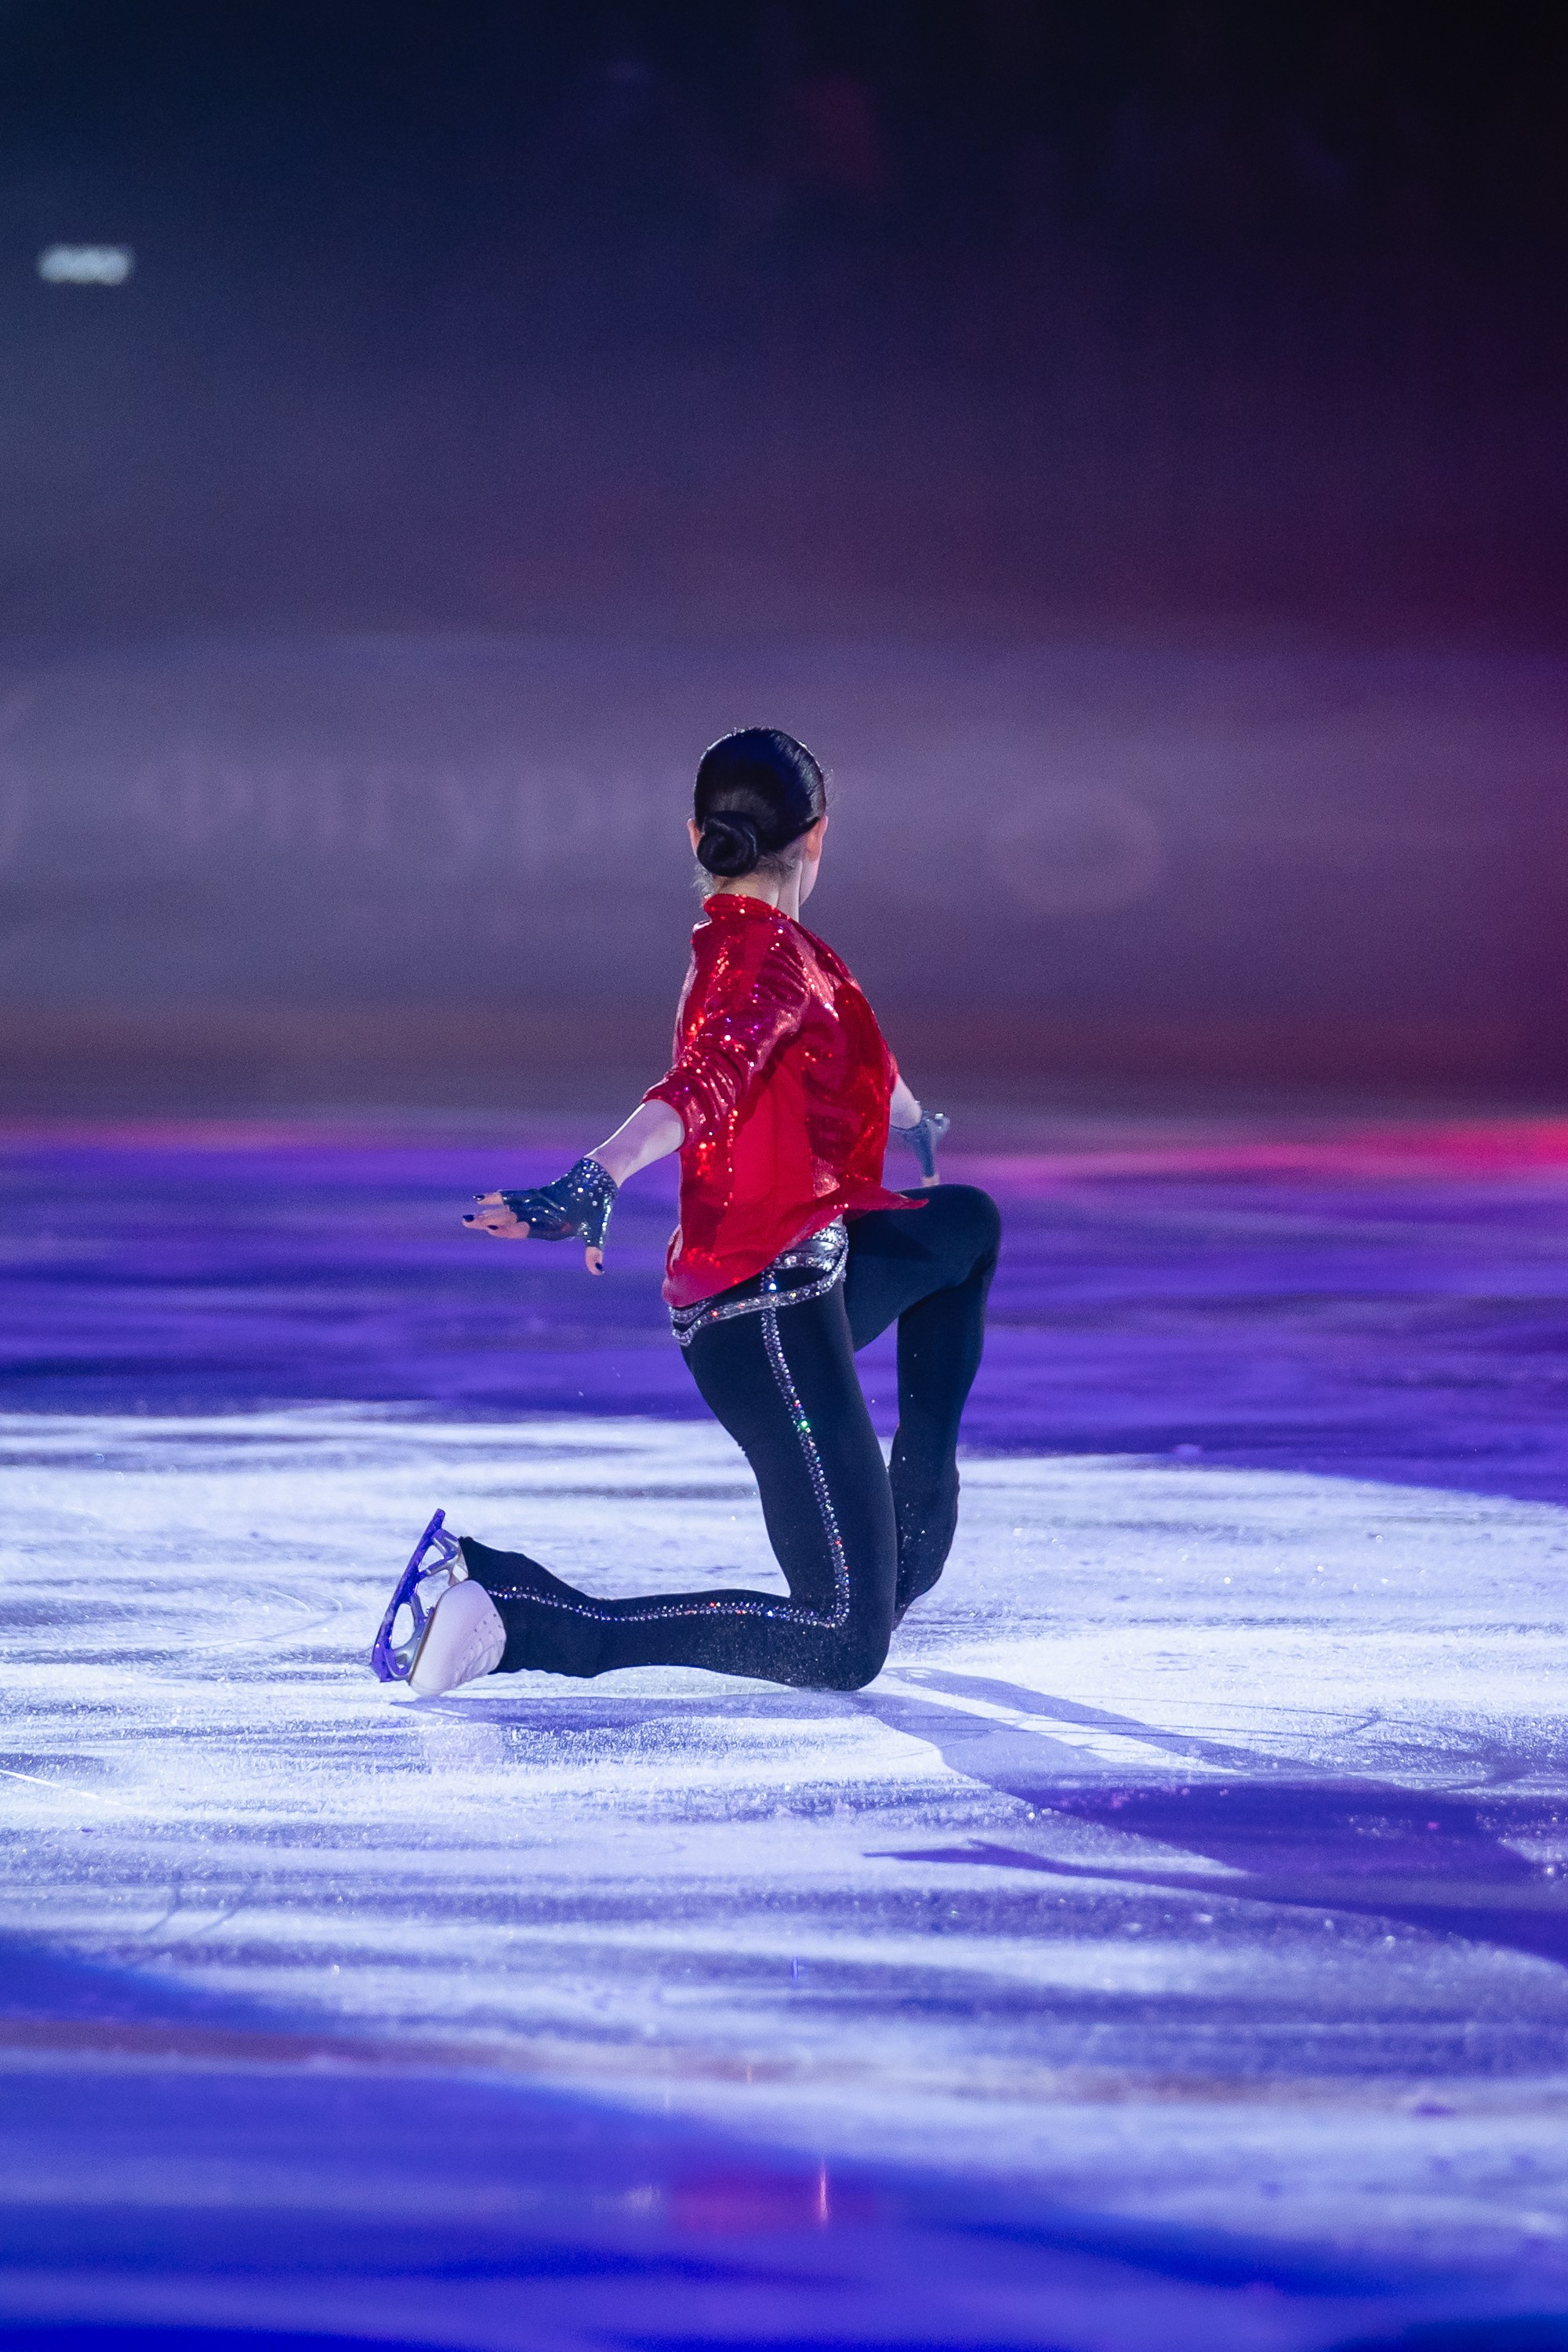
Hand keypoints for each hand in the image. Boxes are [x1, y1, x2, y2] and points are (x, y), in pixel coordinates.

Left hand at [462, 1158, 615, 1274]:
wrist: (602, 1180)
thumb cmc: (600, 1206)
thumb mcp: (597, 1229)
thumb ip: (595, 1250)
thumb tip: (598, 1271)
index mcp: (551, 1232)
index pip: (524, 1232)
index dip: (507, 1230)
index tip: (489, 1229)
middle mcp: (541, 1222)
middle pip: (510, 1222)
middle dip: (488, 1222)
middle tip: (466, 1222)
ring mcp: (538, 1208)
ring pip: (508, 1211)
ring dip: (489, 1213)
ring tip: (467, 1216)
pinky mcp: (539, 1196)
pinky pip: (515, 1197)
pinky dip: (499, 1197)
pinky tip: (482, 1198)